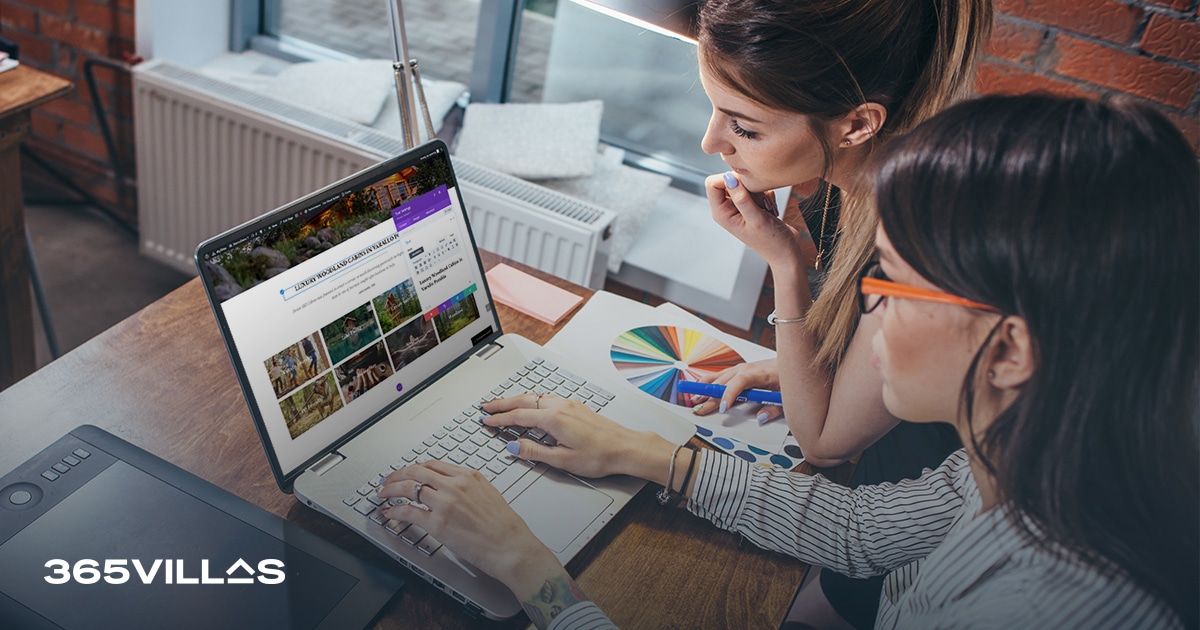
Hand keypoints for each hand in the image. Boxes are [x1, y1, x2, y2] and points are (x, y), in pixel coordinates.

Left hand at [378, 460, 565, 598]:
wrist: (511, 546)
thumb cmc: (505, 526)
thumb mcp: (489, 494)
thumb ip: (469, 487)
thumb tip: (452, 490)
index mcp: (469, 475)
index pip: (433, 464)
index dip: (415, 467)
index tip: (407, 472)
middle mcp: (456, 485)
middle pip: (416, 472)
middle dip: (397, 475)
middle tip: (387, 480)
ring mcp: (445, 503)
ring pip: (408, 488)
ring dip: (390, 490)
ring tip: (383, 493)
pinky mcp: (438, 523)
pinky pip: (408, 512)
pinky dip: (394, 511)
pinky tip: (389, 513)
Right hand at [481, 393, 668, 479]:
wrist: (626, 448)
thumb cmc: (600, 456)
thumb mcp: (562, 460)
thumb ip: (534, 452)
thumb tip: (513, 447)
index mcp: (553, 419)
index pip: (518, 416)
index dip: (499, 419)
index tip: (486, 421)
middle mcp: (560, 406)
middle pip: (523, 400)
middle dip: (502, 403)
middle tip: (486, 406)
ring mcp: (569, 404)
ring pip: (535, 397)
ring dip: (517, 400)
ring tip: (504, 405)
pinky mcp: (576, 406)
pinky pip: (547, 398)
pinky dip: (532, 400)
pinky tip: (532, 406)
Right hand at [691, 358, 783, 424]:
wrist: (791, 361)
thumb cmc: (787, 375)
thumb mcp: (786, 395)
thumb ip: (774, 408)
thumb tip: (761, 418)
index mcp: (759, 372)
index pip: (740, 381)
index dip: (729, 394)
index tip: (723, 408)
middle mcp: (747, 368)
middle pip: (724, 381)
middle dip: (710, 395)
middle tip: (699, 407)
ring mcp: (742, 368)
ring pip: (720, 377)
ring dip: (706, 387)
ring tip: (694, 397)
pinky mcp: (740, 370)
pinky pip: (722, 375)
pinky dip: (710, 382)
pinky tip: (701, 386)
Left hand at [706, 172, 805, 268]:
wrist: (786, 251)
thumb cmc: (772, 242)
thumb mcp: (756, 219)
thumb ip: (742, 198)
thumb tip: (729, 178)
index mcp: (721, 213)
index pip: (712, 183)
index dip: (729, 178)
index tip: (746, 186)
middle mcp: (727, 209)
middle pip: (729, 180)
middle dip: (747, 186)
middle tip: (759, 202)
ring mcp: (739, 207)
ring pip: (745, 184)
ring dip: (759, 192)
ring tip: (765, 209)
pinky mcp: (751, 206)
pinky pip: (757, 189)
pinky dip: (766, 196)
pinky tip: (769, 210)